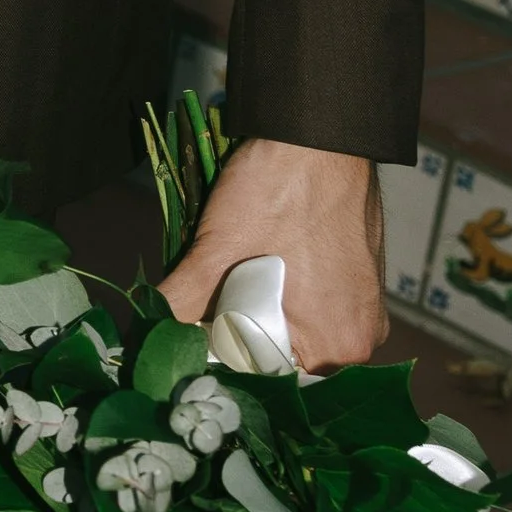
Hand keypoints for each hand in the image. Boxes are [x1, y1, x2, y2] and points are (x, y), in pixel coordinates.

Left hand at [158, 136, 386, 371]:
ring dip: (262, 313)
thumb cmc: (276, 189)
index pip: (270, 380)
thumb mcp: (217, 250)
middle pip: (286, 358)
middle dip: (244, 336)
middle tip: (212, 303)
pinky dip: (287, 294)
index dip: (228, 362)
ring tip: (233, 281)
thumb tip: (145, 331)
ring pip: (299, 329)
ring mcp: (366, 307)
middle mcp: (361, 338)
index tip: (199, 340)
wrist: (320, 131)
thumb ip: (179, 301)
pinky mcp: (363, 280)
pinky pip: (318, 305)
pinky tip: (261, 266)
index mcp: (337, 347)